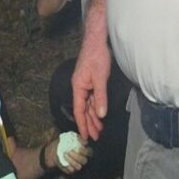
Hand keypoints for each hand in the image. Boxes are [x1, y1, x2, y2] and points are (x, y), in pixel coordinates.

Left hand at [45, 134, 90, 174]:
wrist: (54, 151)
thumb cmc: (64, 143)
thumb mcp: (69, 137)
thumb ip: (76, 138)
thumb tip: (82, 140)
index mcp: (85, 151)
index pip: (89, 152)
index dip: (84, 150)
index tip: (78, 148)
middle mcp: (83, 159)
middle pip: (84, 160)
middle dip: (77, 156)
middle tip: (69, 151)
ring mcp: (78, 166)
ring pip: (78, 167)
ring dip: (71, 161)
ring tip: (65, 155)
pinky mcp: (71, 170)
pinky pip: (71, 171)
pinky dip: (67, 166)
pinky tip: (63, 161)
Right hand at [72, 10, 110, 141]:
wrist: (98, 40)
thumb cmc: (97, 56)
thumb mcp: (100, 78)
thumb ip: (100, 97)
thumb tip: (101, 115)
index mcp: (78, 87)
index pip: (79, 110)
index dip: (82, 124)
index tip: (84, 136)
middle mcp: (80, 88)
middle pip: (83, 110)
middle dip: (89, 124)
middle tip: (95, 137)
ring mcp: (86, 85)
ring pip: (89, 105)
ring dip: (94, 117)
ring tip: (99, 130)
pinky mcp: (92, 81)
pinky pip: (93, 99)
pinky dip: (96, 108)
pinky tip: (100, 115)